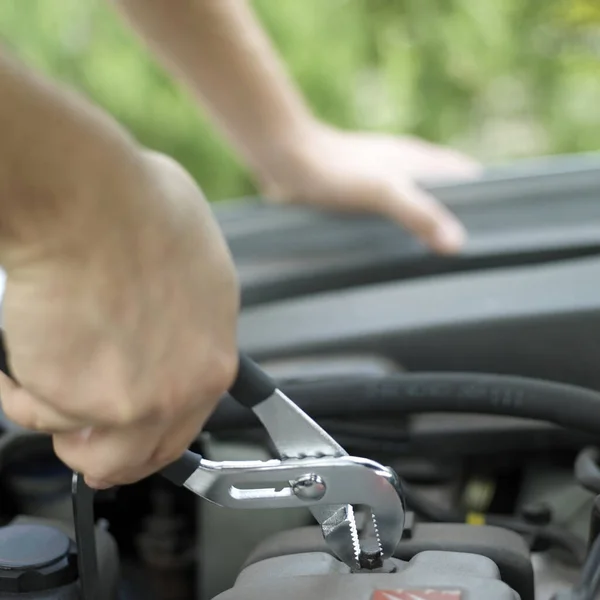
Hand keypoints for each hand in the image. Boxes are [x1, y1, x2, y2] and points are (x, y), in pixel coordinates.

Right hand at [0, 151, 238, 487]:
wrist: (89, 205)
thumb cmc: (141, 213)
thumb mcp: (201, 264)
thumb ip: (191, 314)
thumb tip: (173, 318)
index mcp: (212, 360)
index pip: (186, 426)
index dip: (151, 434)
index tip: (128, 432)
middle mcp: (179, 392)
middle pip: (139, 456)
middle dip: (104, 448)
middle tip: (79, 433)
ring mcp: (129, 404)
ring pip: (89, 453)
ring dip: (64, 429)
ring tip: (45, 392)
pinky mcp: (73, 402)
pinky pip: (35, 413)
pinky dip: (18, 393)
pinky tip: (18, 362)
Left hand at [261, 126, 480, 253]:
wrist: (286, 158)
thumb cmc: (335, 171)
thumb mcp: (382, 192)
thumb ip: (419, 214)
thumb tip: (457, 244)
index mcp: (420, 161)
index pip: (467, 177)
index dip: (486, 199)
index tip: (498, 230)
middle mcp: (405, 167)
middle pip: (444, 191)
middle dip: (456, 217)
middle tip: (465, 253)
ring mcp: (381, 178)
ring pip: (415, 201)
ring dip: (425, 223)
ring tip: (433, 257)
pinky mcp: (359, 191)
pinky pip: (388, 211)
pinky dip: (397, 227)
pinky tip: (392, 248)